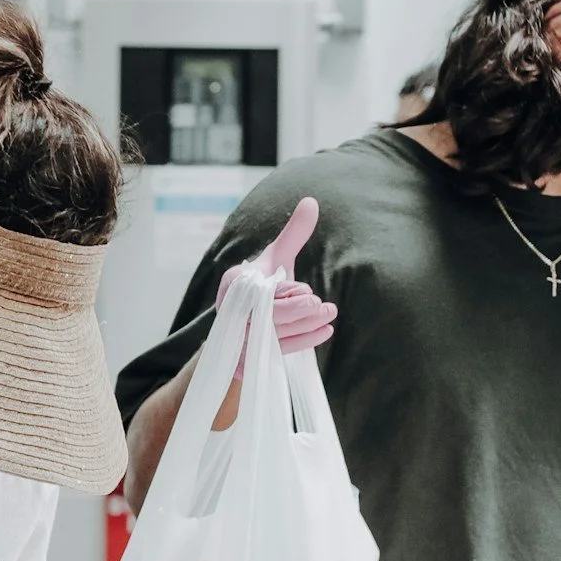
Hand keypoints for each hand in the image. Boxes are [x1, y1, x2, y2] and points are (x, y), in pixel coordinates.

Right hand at [217, 195, 335, 358]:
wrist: (242, 321)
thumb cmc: (262, 285)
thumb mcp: (277, 257)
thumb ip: (293, 234)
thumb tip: (312, 201)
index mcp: (234, 284)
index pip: (261, 292)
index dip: (287, 295)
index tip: (309, 291)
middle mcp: (231, 312)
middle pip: (267, 317)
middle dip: (298, 312)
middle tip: (324, 305)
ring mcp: (238, 338)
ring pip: (274, 336)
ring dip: (306, 326)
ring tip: (329, 313)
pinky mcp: (247, 358)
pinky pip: (276, 352)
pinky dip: (302, 341)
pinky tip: (324, 330)